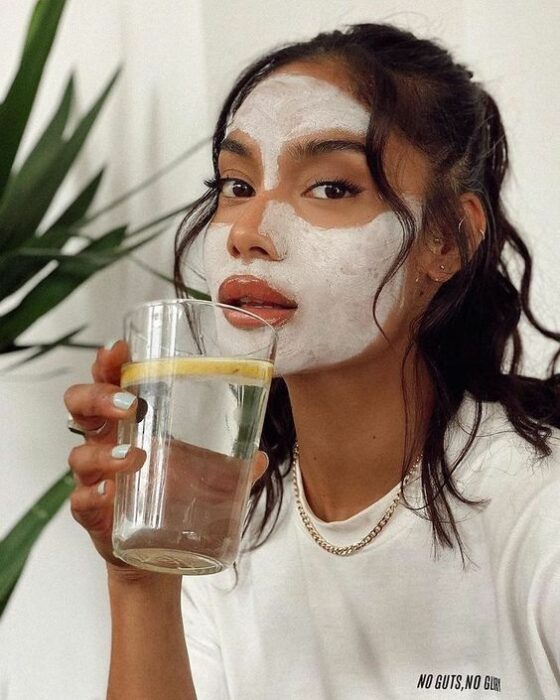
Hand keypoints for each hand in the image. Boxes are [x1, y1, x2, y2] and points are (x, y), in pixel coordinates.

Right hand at [64, 341, 269, 580]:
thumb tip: (261, 457)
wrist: (157, 553)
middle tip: (131, 405)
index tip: (118, 350)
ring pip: (79, 454)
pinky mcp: (91, 513)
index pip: (109, 381)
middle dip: (98, 397)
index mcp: (128, 422)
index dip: (107, 363)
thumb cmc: (175, 496)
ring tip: (136, 457)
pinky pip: (80, 500)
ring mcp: (95, 478)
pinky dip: (92, 495)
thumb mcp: (206, 473)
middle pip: (80, 405)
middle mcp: (105, 443)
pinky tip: (110, 493)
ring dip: (103, 453)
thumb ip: (232, 463)